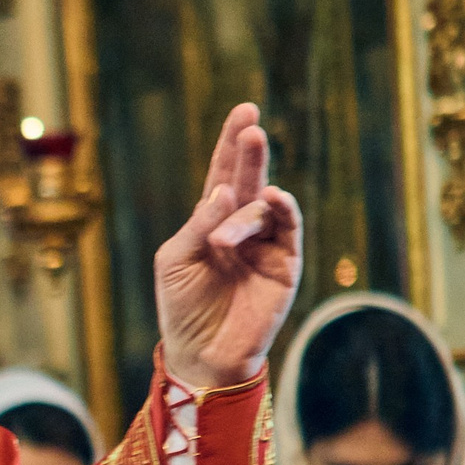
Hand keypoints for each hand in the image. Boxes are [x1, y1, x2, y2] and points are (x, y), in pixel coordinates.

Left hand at [154, 104, 302, 388]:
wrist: (201, 354)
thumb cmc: (182, 307)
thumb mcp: (176, 260)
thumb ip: (197, 224)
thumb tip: (222, 192)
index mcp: (211, 220)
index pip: (223, 173)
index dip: (231, 144)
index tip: (244, 110)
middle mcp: (241, 226)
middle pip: (249, 179)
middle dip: (250, 152)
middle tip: (251, 124)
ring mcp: (266, 244)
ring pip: (262, 206)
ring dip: (248, 203)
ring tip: (226, 224)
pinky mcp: (285, 264)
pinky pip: (288, 229)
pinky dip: (281, 210)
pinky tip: (271, 197)